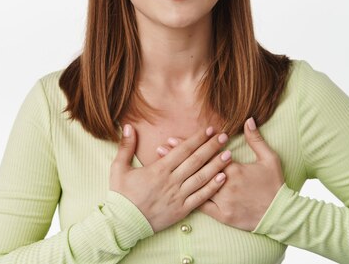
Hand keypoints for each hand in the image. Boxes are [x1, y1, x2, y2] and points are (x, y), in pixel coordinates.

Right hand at [110, 124, 231, 232]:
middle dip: (211, 147)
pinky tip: (222, 178)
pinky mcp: (181, 210)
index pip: (183, 150)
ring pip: (201, 178)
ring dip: (216, 165)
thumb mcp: (119, 167)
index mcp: (158, 169)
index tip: (209, 129)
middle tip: (224, 136)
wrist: (124, 222)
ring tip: (229, 154)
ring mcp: (178, 196)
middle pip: (196, 161)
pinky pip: (200, 197)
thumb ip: (125, 146)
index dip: (197, 138)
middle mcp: (171, 181)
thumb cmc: (121, 194)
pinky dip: (212, 187)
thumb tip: (128, 126)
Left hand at [156, 118, 284, 230]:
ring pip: (196, 186)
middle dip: (177, 158)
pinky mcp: (223, 215)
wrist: (281, 214)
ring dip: (178, 176)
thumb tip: (249, 120)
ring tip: (162, 168)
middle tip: (160, 149)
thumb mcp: (269, 159)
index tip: (173, 139)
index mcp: (235, 169)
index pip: (207, 154)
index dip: (189, 146)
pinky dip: (189, 199)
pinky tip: (175, 192)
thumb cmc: (274, 185)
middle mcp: (226, 184)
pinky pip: (203, 207)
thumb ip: (256, 139)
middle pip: (197, 169)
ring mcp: (223, 201)